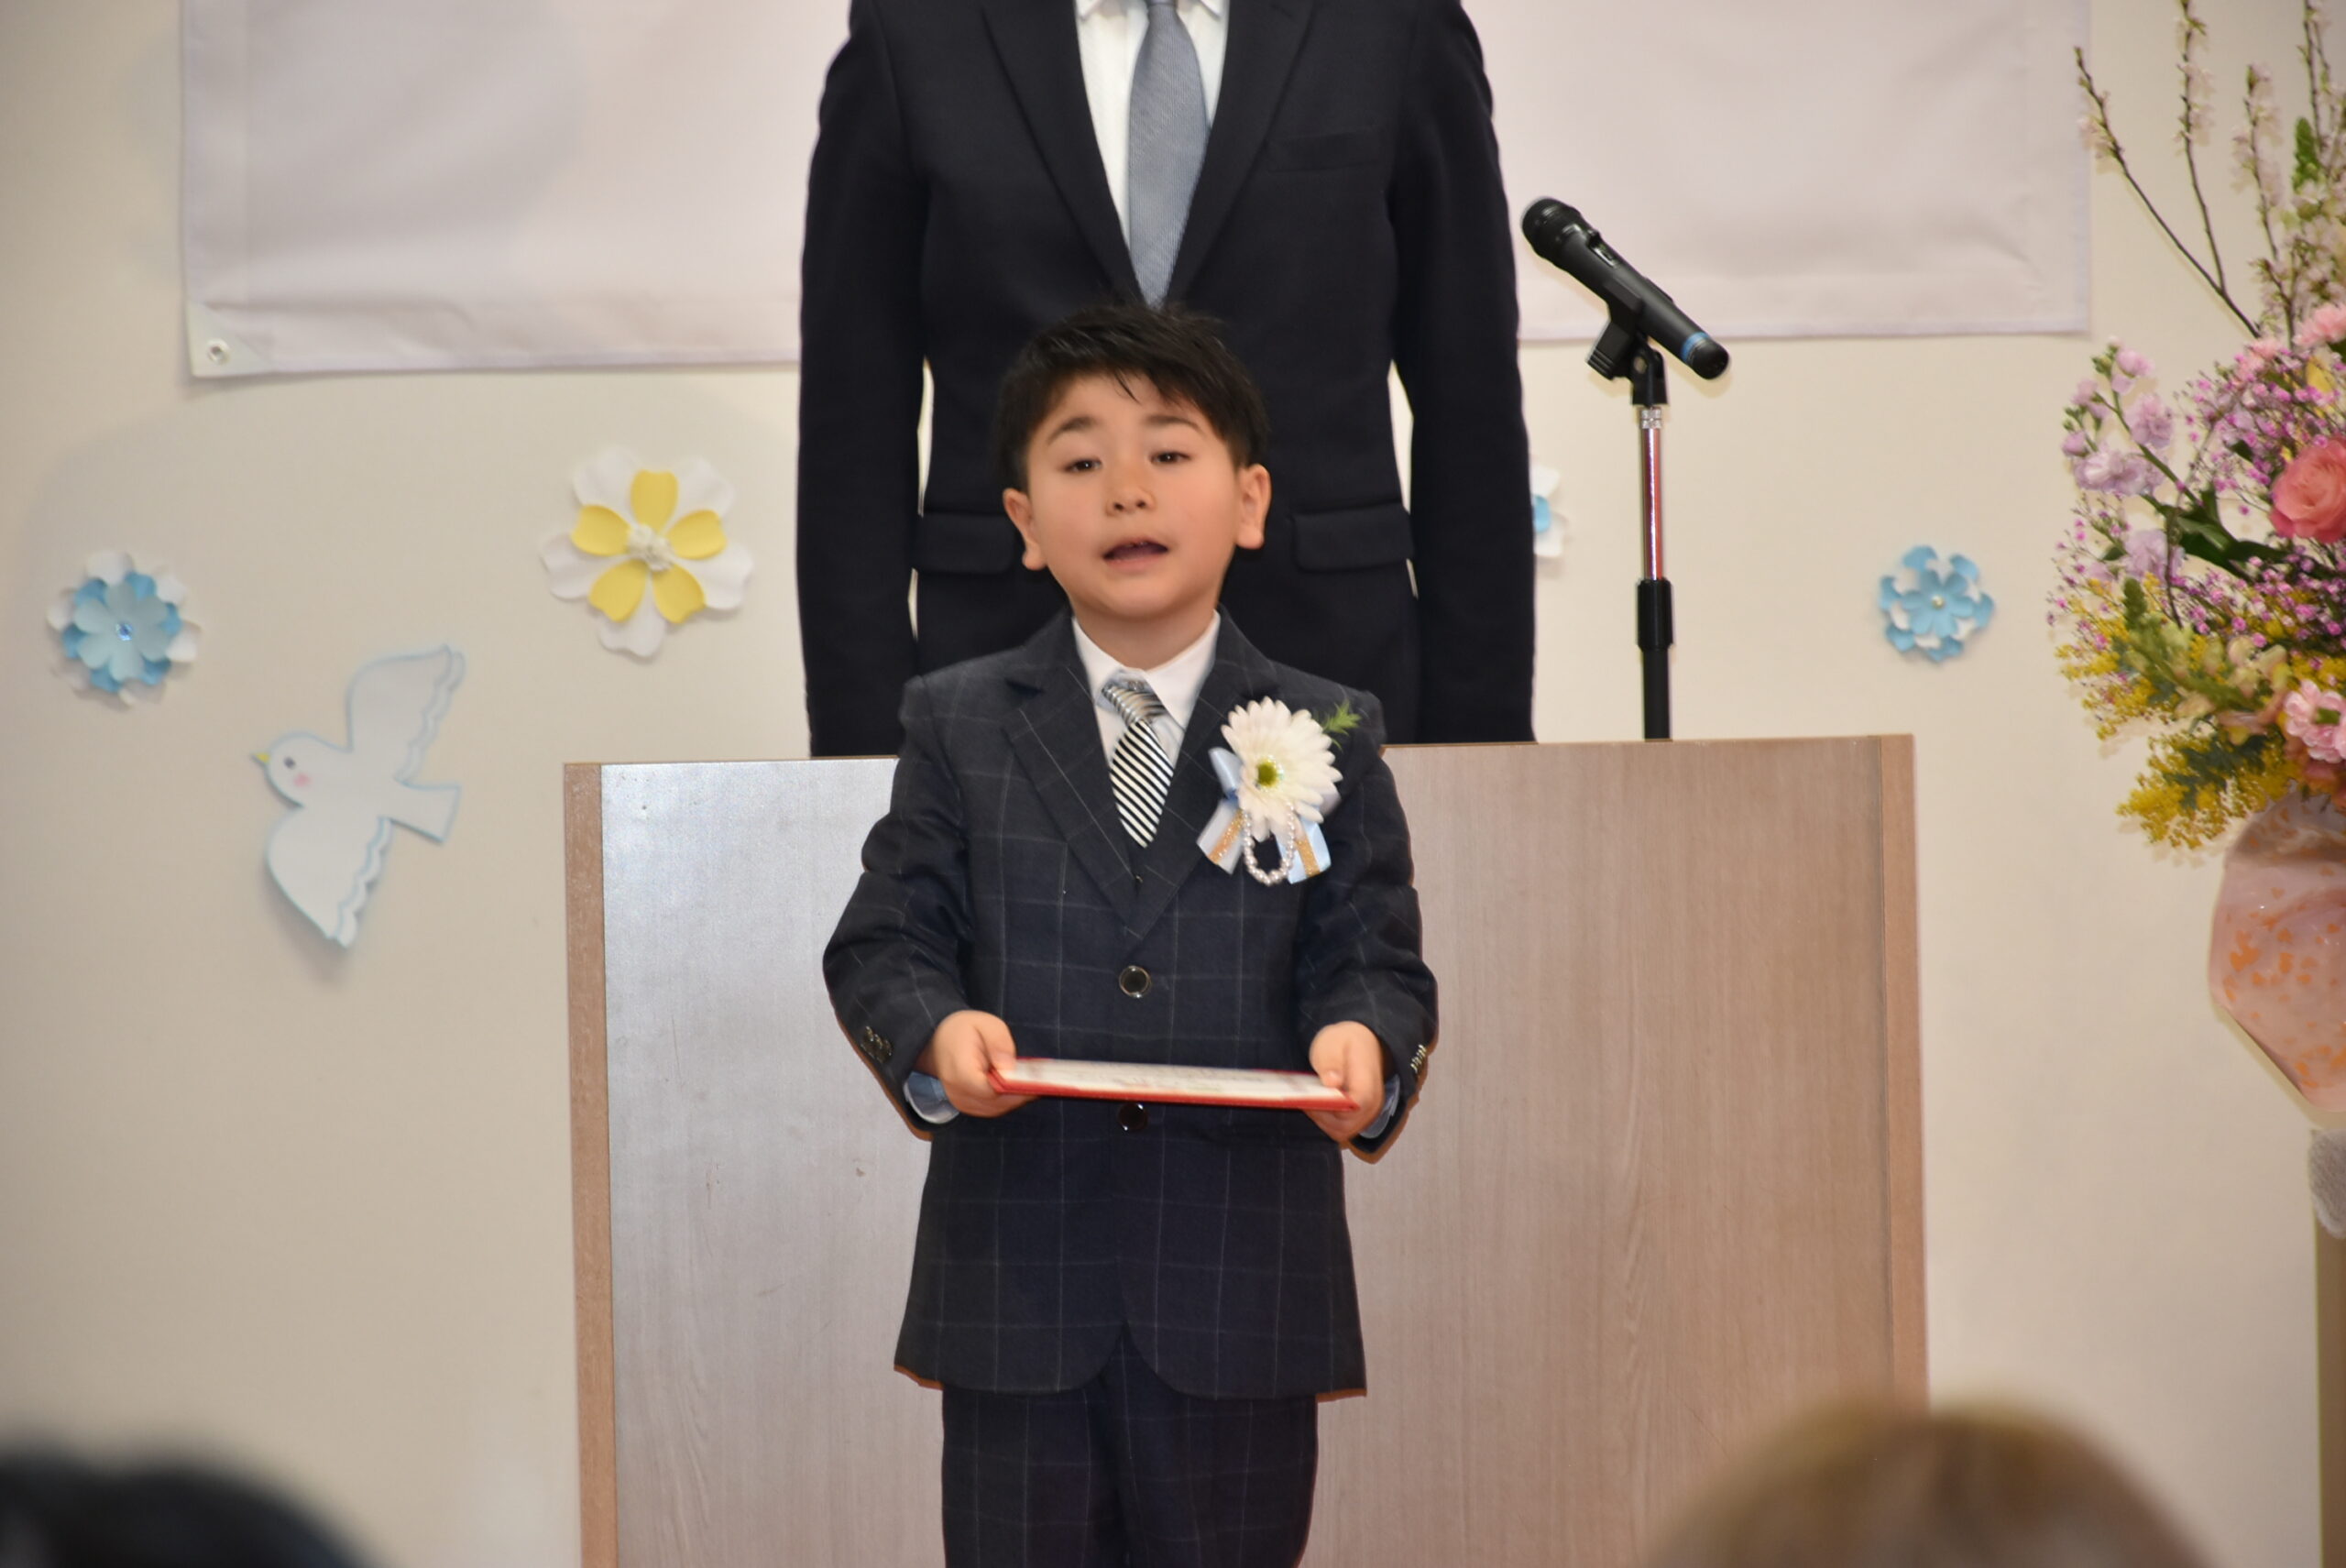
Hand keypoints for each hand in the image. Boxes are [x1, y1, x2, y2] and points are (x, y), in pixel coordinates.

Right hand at [916, 1010, 1035, 1117]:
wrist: (938, 1041)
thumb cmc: (963, 1030)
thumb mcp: (985, 1024)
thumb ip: (999, 1043)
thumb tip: (1010, 1068)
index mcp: (960, 1072)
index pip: (990, 1091)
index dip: (1015, 1089)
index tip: (1036, 1082)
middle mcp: (958, 1093)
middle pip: (996, 1103)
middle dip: (1020, 1094)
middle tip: (1043, 1082)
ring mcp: (961, 1102)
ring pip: (996, 1109)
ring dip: (1015, 1098)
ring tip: (1032, 1082)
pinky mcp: (967, 1105)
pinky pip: (991, 1108)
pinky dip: (1007, 1100)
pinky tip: (1018, 1087)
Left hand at [1305, 1022, 1386, 1144]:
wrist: (1362, 1043)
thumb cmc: (1347, 1042)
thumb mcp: (1333, 1042)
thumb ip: (1331, 1061)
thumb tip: (1332, 1082)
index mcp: (1368, 1082)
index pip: (1356, 1106)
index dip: (1331, 1107)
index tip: (1314, 1097)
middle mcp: (1373, 1103)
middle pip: (1346, 1125)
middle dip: (1321, 1116)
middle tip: (1305, 1100)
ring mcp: (1367, 1113)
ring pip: (1341, 1131)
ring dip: (1321, 1120)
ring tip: (1309, 1101)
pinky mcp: (1359, 1119)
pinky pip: (1340, 1129)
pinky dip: (1325, 1121)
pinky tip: (1316, 1106)